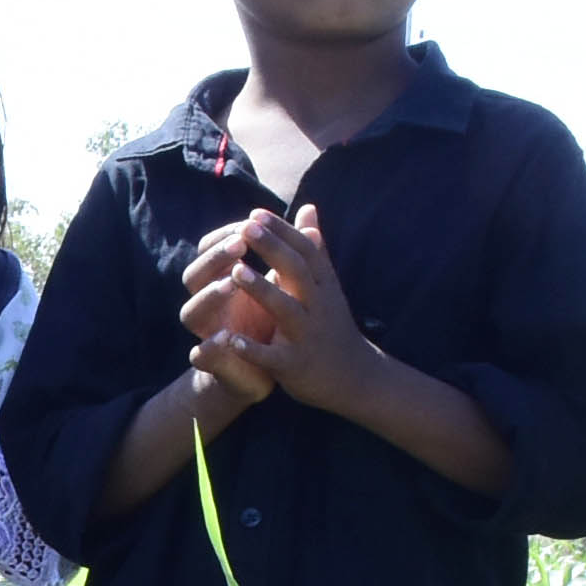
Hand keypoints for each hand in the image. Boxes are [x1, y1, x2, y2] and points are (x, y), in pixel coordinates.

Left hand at [182, 207, 366, 411]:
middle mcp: (319, 306)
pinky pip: (272, 357)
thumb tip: (308, 207)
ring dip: (261, 290)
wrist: (355, 378)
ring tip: (235, 272)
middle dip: (272, 249)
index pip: (305, 251)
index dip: (282, 231)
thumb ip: (314, 248)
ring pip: (286, 310)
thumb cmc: (331, 325)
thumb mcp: (326, 286)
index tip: (256, 213)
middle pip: (297, 272)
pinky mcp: (295, 365)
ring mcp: (308, 336)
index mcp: (323, 285)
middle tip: (246, 228)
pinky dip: (252, 349)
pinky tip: (230, 340)